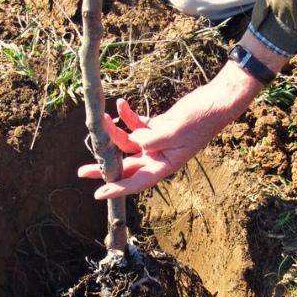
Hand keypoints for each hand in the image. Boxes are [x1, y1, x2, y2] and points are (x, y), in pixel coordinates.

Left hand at [78, 97, 218, 198]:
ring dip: (114, 132)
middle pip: (126, 167)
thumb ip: (152, 139)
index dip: (117, 189)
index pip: (137, 182)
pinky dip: (128, 116)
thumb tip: (133, 142)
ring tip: (100, 119)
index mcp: (165, 165)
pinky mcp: (157, 128)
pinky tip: (120, 104)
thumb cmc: (200, 120)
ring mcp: (156, 143)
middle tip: (81, 171)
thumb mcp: (175, 131)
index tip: (98, 194)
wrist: (214, 103)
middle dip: (104, 166)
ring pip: (127, 143)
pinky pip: (136, 125)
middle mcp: (158, 157)